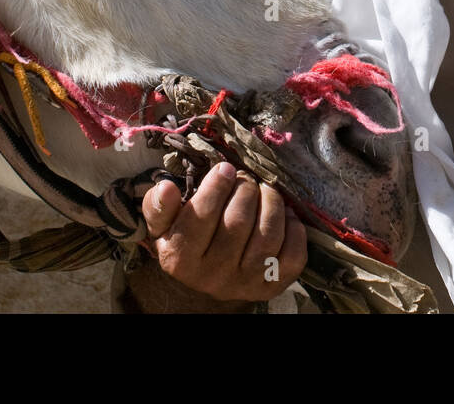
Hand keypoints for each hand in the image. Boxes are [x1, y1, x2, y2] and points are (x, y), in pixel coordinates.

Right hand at [142, 161, 306, 304]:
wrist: (209, 277)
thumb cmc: (187, 239)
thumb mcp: (164, 225)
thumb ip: (159, 206)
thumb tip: (166, 187)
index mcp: (181, 258)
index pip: (201, 216)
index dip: (216, 186)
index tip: (225, 168)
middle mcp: (213, 277)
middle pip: (238, 222)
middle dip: (246, 189)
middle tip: (245, 178)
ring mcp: (246, 283)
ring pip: (268, 235)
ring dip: (272, 202)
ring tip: (265, 190)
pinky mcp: (274, 285)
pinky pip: (293, 255)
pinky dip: (294, 227)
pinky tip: (284, 214)